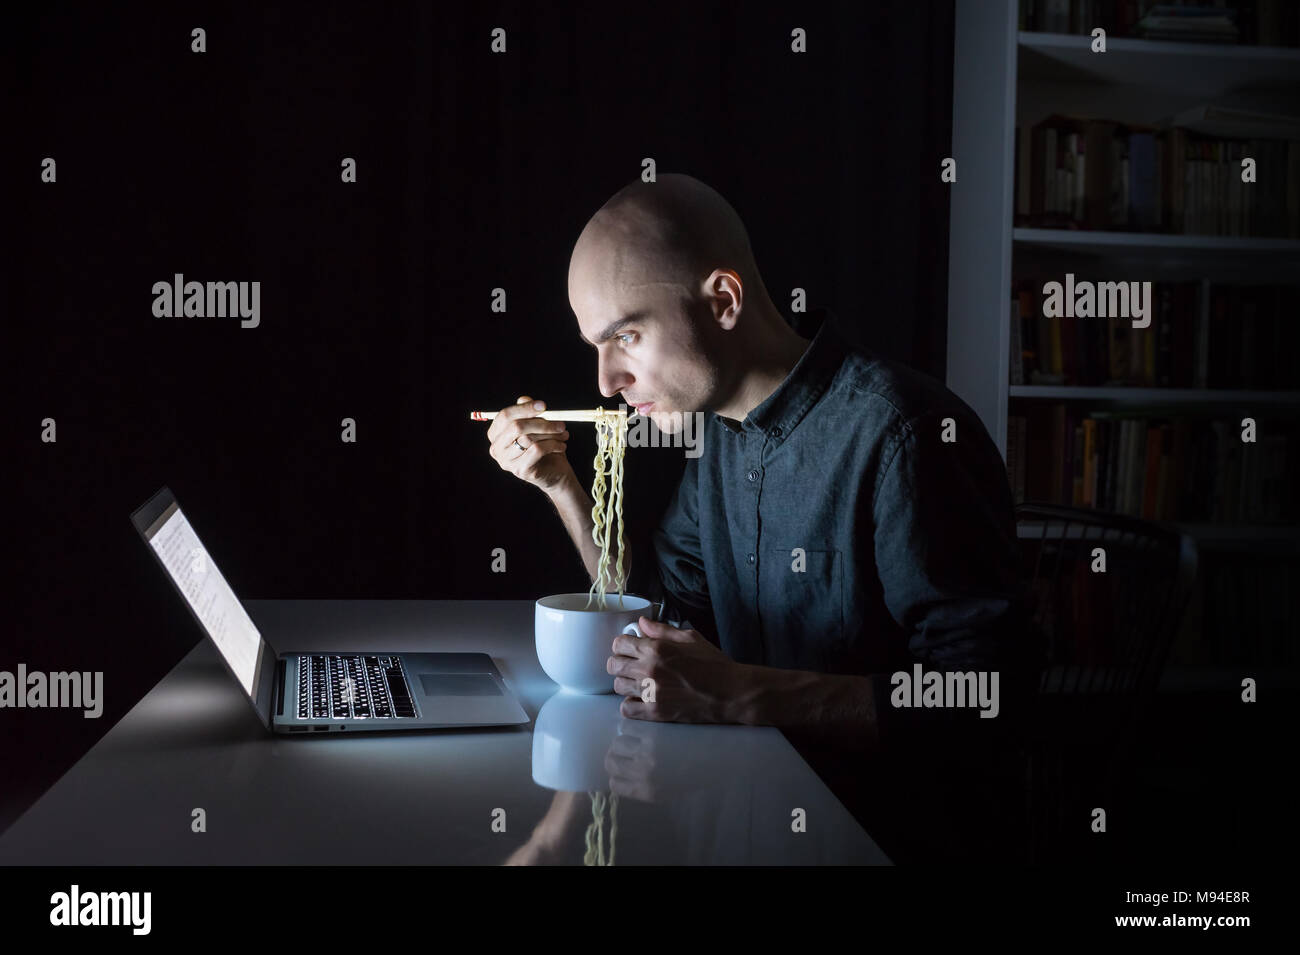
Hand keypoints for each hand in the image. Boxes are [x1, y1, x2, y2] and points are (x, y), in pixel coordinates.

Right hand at [485, 395, 576, 492]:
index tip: (544, 405)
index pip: (505, 416)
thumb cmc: (544, 446)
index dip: (524, 408)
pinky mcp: (520, 470)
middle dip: (541, 422)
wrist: (554, 472)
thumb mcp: (536, 426)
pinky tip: (562, 446)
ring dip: (550, 434)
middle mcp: (496, 448)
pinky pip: (537, 450)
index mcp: (496, 434)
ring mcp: (506, 461)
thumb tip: (524, 399)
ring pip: (528, 438)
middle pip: (516, 427)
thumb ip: (527, 412)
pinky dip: (553, 445)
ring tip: (564, 434)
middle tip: (560, 423)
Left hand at [607, 616, 747, 722]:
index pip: (619, 643)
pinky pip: (627, 708)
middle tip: (631, 665)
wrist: (730, 692)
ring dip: (626, 682)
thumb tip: (641, 623)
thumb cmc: (713, 664)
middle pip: (613, 665)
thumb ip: (662, 630)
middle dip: (620, 662)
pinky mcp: (655, 712)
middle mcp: (649, 669)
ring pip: (618, 686)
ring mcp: (651, 692)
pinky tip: (641, 699)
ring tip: (638, 682)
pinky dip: (630, 704)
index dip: (623, 644)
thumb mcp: (690, 638)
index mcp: (656, 648)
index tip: (629, 648)